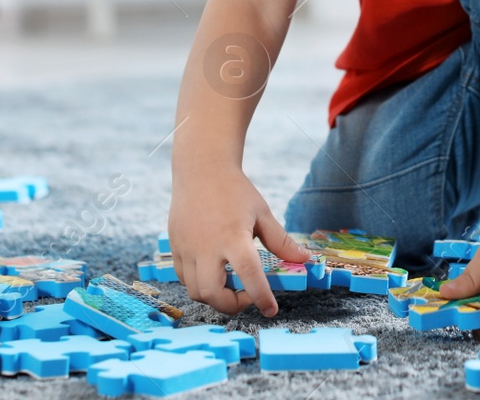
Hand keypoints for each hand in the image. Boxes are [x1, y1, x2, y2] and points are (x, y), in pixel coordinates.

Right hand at [166, 166, 311, 316]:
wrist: (201, 170)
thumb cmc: (235, 190)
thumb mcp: (262, 213)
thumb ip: (281, 241)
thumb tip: (304, 258)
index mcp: (233, 237)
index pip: (249, 275)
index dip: (261, 297)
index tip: (271, 310)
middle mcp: (206, 246)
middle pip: (212, 293)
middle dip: (232, 305)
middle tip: (247, 297)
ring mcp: (186, 248)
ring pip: (195, 290)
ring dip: (215, 296)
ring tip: (232, 285)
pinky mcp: (175, 247)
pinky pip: (184, 278)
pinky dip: (199, 284)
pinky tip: (214, 273)